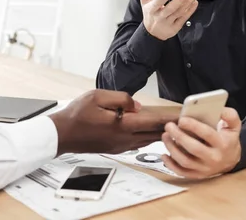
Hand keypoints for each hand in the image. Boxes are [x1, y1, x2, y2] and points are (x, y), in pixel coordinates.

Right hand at [49, 90, 178, 154]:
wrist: (61, 134)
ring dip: (160, 134)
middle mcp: (123, 139)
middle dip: (169, 128)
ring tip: (172, 127)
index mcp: (121, 125)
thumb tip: (138, 105)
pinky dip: (148, 138)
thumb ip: (121, 99)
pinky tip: (151, 134)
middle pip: (153, 134)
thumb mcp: (97, 96)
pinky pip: (137, 143)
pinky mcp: (115, 148)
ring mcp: (119, 146)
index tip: (182, 116)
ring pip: (146, 140)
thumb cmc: (76, 114)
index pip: (152, 122)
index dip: (169, 119)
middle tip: (183, 122)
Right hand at [140, 0, 198, 40]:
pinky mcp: (175, 27)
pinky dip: (190, 10)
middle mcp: (160, 17)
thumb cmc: (150, 13)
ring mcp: (168, 23)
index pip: (158, 2)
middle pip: (171, 8)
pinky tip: (194, 2)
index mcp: (152, 9)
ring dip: (188, 3)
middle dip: (180, 0)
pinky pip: (184, 18)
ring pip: (179, 13)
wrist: (153, 33)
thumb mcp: (145, 2)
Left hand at [161, 107, 241, 178]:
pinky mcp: (197, 175)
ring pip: (185, 161)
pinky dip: (171, 165)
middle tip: (169, 126)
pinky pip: (182, 172)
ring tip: (165, 136)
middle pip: (194, 148)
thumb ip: (229, 115)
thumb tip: (219, 109)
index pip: (207, 134)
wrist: (231, 160)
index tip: (181, 119)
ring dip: (172, 148)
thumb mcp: (233, 126)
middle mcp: (214, 158)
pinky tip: (164, 154)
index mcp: (223, 144)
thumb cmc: (228, 139)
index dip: (193, 126)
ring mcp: (205, 168)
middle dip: (179, 136)